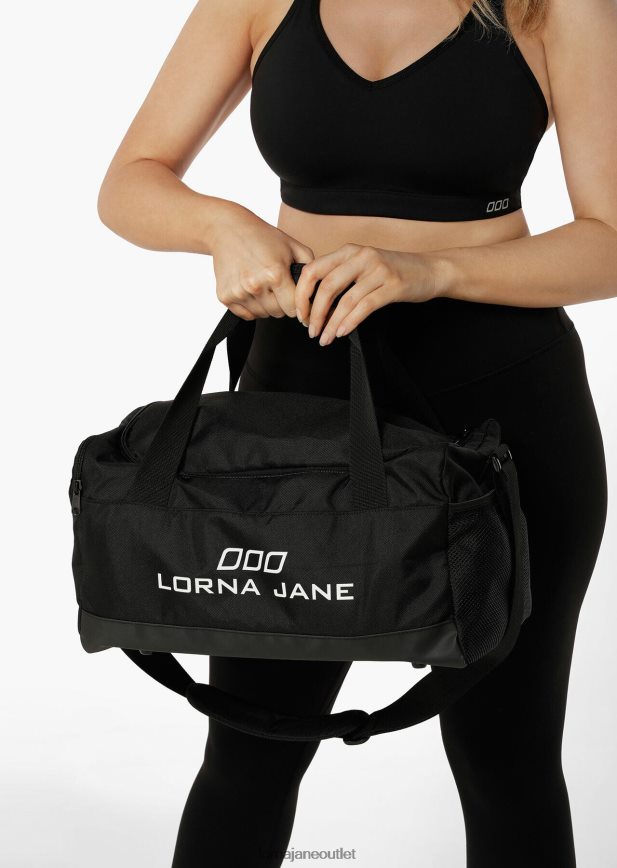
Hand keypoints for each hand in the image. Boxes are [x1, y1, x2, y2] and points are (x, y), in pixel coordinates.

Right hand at [210, 205, 313, 319]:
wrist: (228, 229)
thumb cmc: (263, 237)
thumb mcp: (293, 246)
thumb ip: (310, 269)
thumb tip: (318, 292)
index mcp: (275, 273)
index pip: (293, 308)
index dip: (298, 305)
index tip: (298, 299)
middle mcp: (255, 285)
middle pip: (278, 313)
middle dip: (283, 303)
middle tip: (279, 287)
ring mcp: (238, 292)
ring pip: (263, 315)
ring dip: (267, 305)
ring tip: (265, 286)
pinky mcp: (225, 296)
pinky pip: (247, 315)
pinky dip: (252, 307)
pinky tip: (252, 290)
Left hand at [295, 243, 439, 344]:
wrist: (431, 270)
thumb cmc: (395, 272)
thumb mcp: (364, 266)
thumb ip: (341, 276)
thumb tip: (313, 300)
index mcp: (349, 251)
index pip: (314, 270)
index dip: (302, 294)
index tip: (300, 314)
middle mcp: (361, 256)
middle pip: (326, 286)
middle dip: (314, 313)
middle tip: (311, 330)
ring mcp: (378, 270)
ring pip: (345, 300)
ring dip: (331, 323)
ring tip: (325, 338)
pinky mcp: (393, 285)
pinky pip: (365, 307)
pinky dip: (350, 322)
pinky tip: (342, 332)